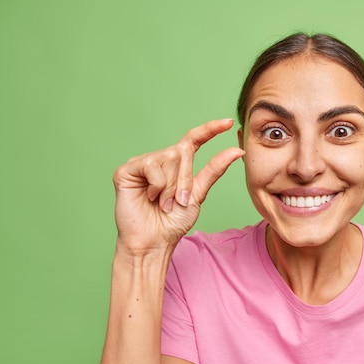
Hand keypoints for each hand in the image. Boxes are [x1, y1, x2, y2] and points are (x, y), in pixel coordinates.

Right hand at [112, 119, 244, 253]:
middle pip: (182, 152)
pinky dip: (157, 185)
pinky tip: (150, 197)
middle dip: (185, 180)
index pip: (193, 139)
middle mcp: (159, 160)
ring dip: (171, 187)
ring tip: (162, 203)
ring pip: (168, 159)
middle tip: (178, 201)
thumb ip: (214, 170)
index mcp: (177, 164)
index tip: (228, 122)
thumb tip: (237, 150)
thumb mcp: (199, 193)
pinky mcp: (126, 170)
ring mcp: (142, 163)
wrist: (155, 241)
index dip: (210, 129)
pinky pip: (150, 165)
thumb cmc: (174, 222)